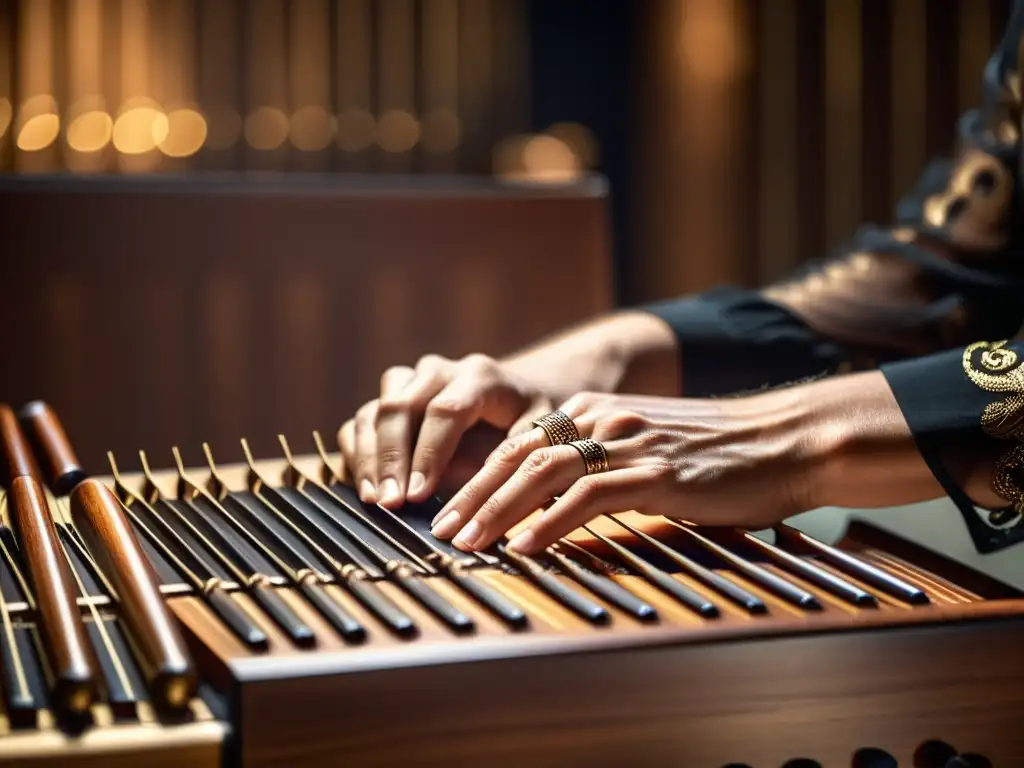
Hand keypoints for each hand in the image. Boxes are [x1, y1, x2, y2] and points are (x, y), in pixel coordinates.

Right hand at [339, 354, 556, 507]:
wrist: (516, 393)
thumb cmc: (529, 419)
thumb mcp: (539, 434)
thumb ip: (512, 459)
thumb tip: (484, 496)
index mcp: (479, 376)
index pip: (445, 410)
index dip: (428, 453)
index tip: (419, 494)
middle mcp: (437, 372)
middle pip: (401, 406)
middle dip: (392, 459)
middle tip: (390, 503)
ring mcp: (409, 382)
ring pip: (375, 412)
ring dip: (370, 458)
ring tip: (374, 501)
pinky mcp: (389, 399)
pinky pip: (362, 422)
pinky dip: (358, 454)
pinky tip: (365, 489)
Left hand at [429, 390, 820, 554]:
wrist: (784, 438)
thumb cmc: (718, 453)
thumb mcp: (648, 446)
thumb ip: (602, 463)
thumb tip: (559, 501)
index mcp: (596, 412)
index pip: (521, 443)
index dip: (481, 476)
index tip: (453, 508)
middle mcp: (603, 420)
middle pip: (518, 455)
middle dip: (473, 494)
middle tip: (442, 530)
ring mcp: (628, 442)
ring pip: (543, 473)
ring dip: (498, 509)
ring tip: (468, 542)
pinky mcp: (656, 471)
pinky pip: (588, 497)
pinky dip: (550, 523)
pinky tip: (526, 546)